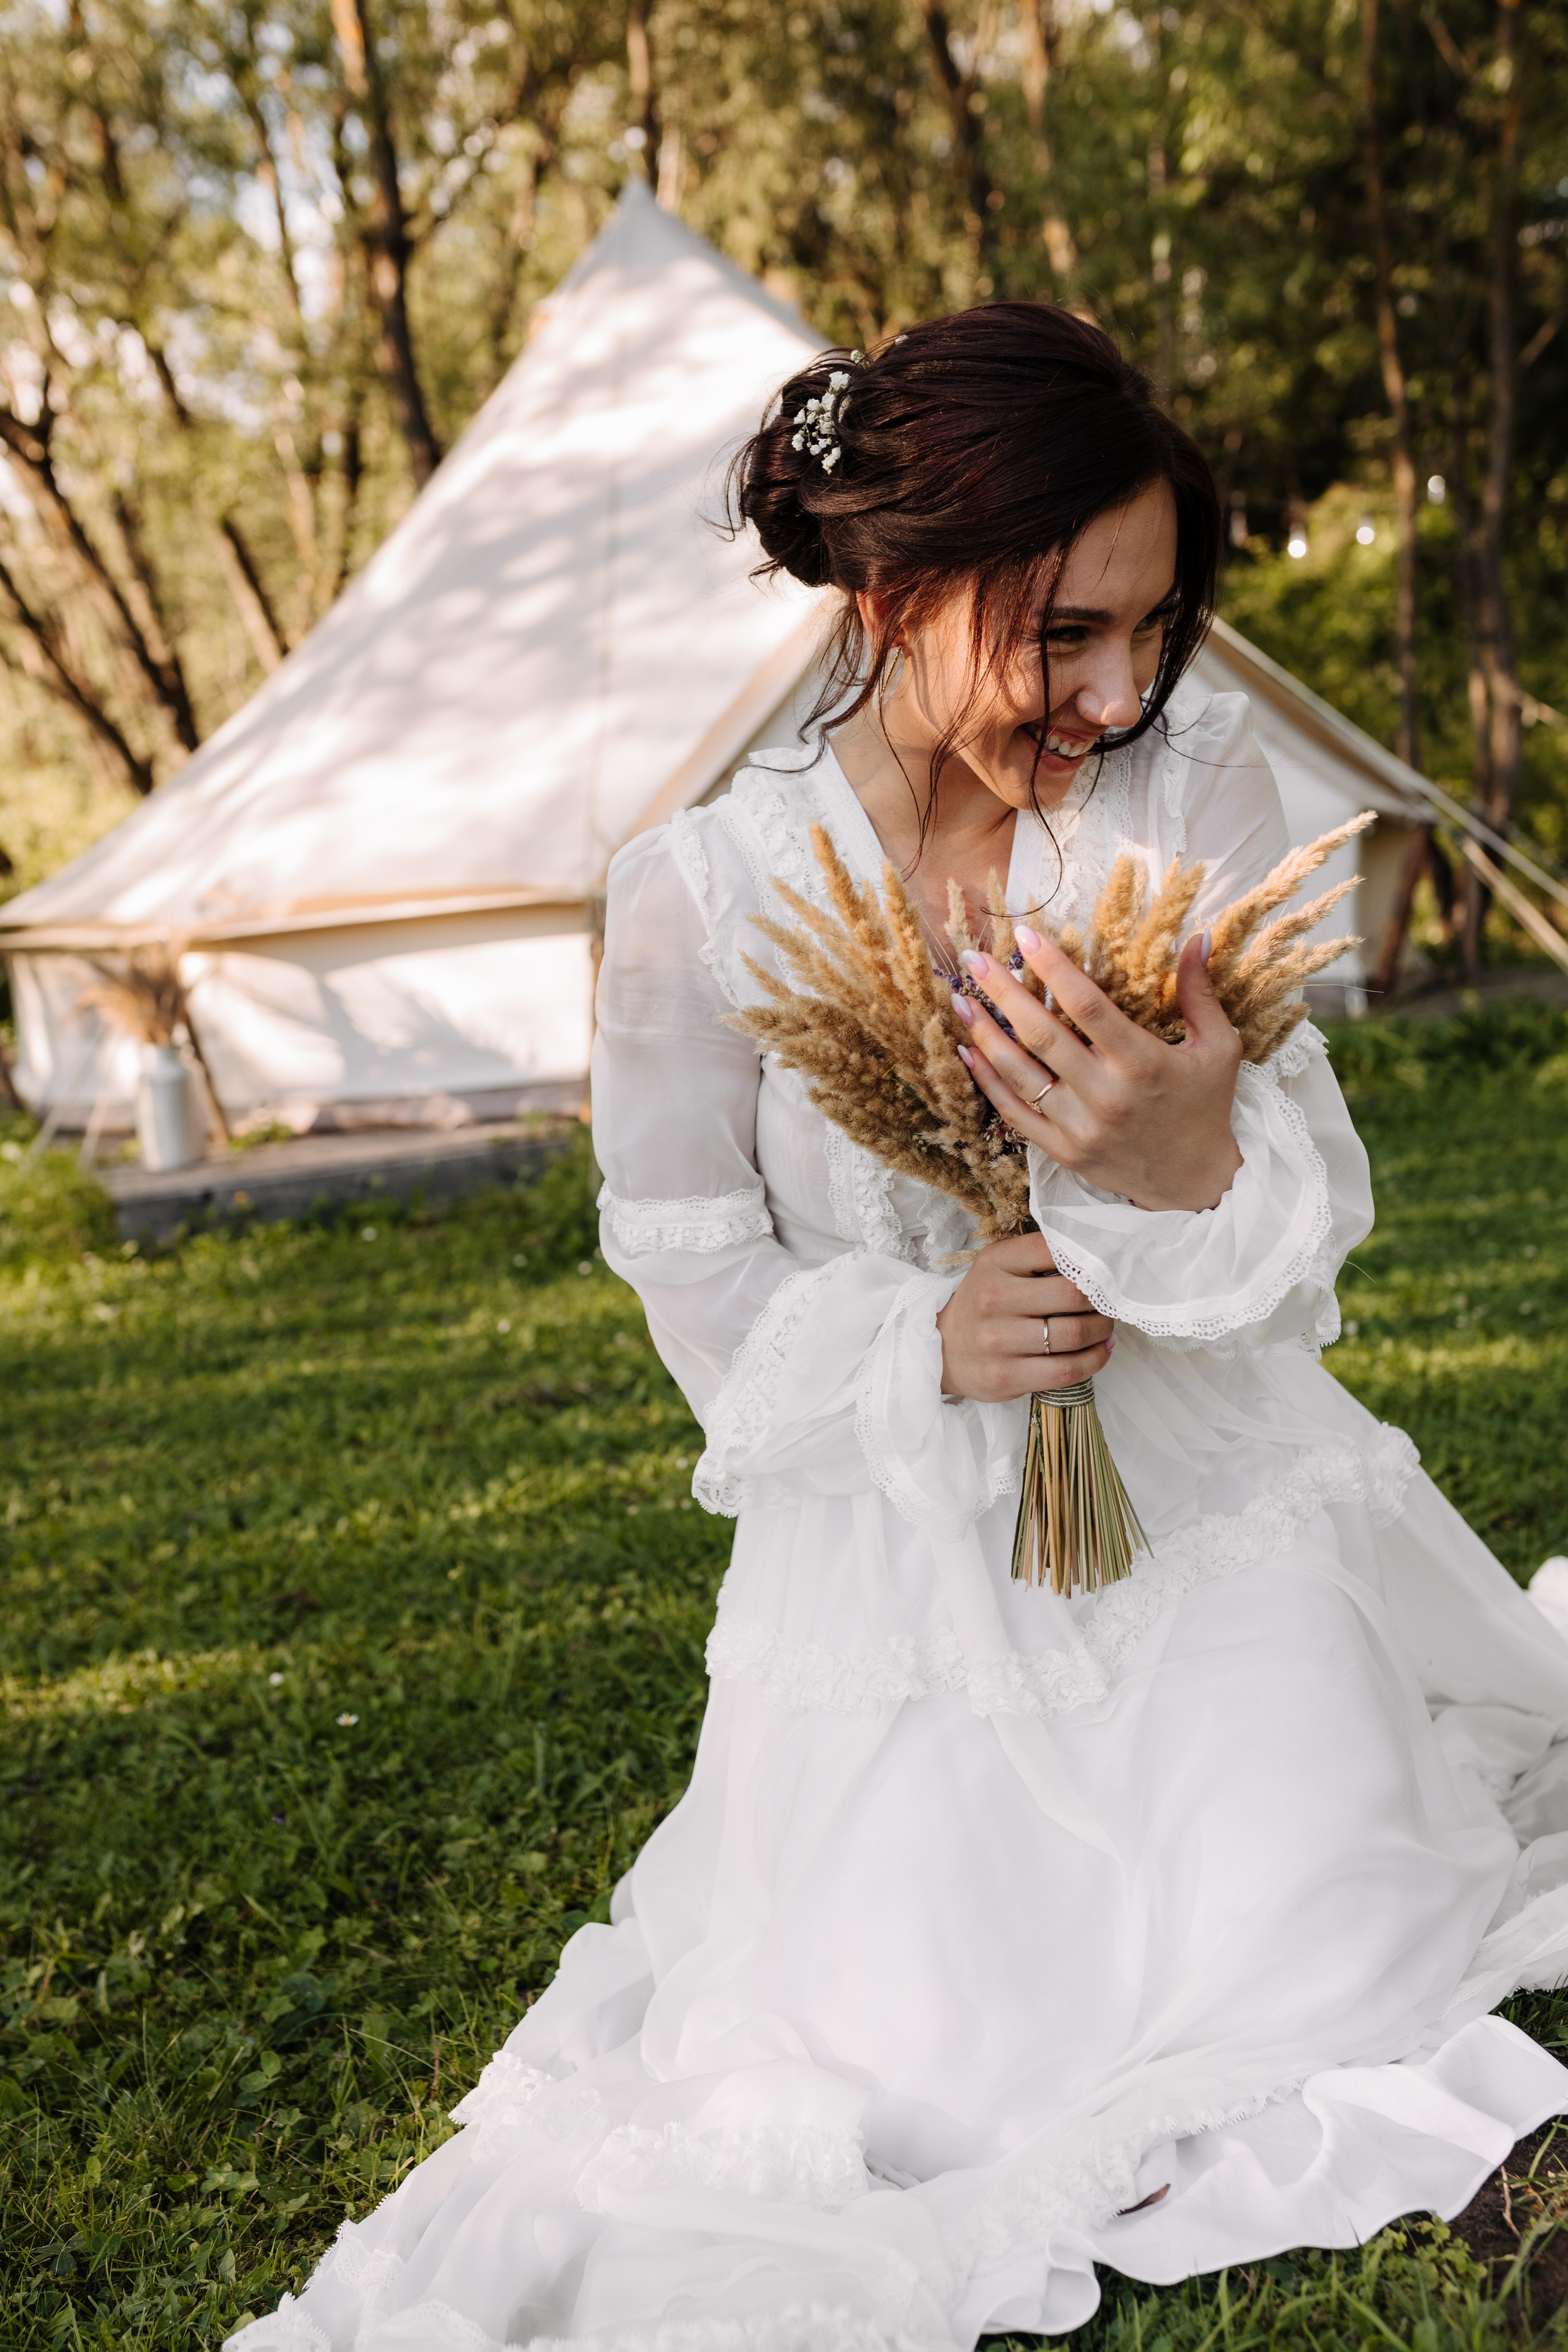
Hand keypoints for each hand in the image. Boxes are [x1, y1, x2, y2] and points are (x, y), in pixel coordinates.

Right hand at [937, 1230, 1113, 1403]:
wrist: (943, 1349)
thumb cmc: (984, 1305)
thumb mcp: (999, 1268)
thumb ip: (1038, 1257)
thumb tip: (1098, 1260)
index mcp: (995, 1262)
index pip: (1056, 1249)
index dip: (1091, 1259)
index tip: (1106, 1269)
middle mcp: (994, 1298)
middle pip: (1073, 1295)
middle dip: (1103, 1300)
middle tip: (1109, 1302)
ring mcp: (998, 1340)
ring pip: (1074, 1334)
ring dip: (1102, 1330)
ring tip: (1105, 1327)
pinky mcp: (1006, 1376)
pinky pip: (1067, 1370)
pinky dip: (1094, 1360)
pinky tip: (1099, 1351)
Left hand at [953, 931, 1243, 1212]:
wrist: (1196, 1182)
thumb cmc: (1206, 1106)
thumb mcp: (1218, 1048)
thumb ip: (1200, 993)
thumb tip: (1198, 937)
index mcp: (1142, 1062)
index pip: (1088, 1006)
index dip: (1054, 968)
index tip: (1025, 936)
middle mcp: (1107, 1095)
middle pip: (1043, 1035)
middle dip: (1004, 993)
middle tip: (975, 959)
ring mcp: (1080, 1127)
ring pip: (1020, 1074)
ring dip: (985, 1034)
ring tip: (960, 999)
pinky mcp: (1064, 1152)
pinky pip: (1015, 1114)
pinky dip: (987, 1082)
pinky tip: (967, 1051)